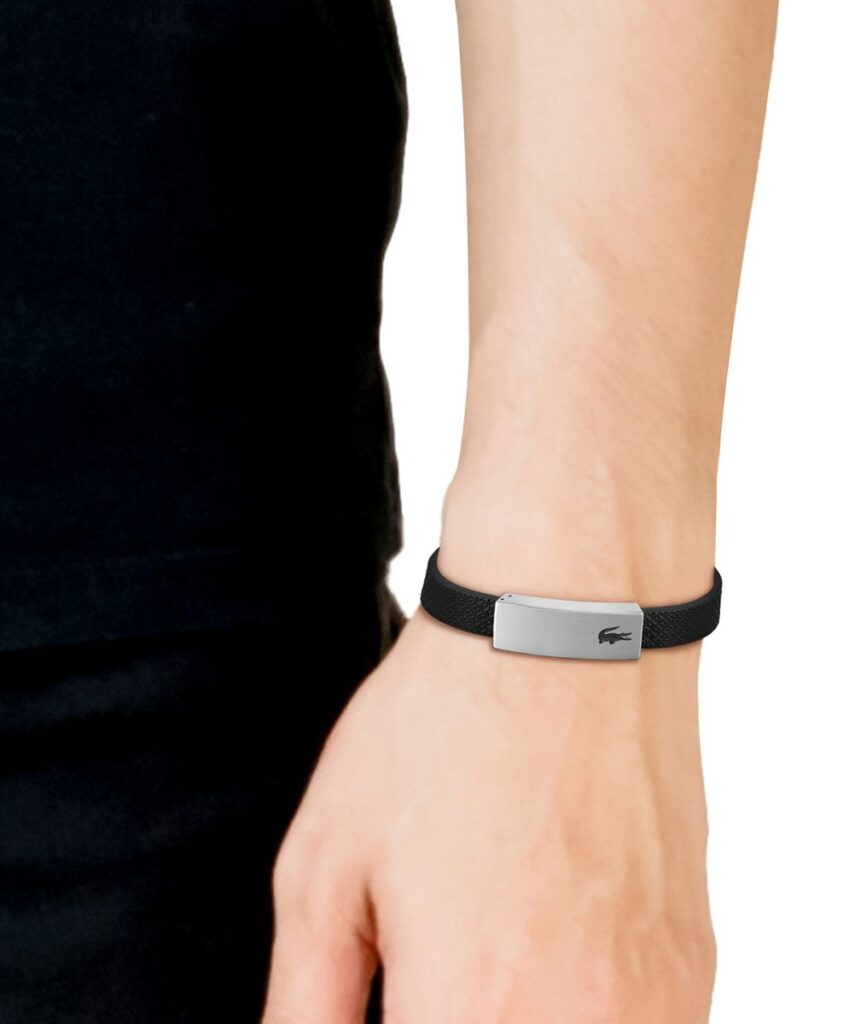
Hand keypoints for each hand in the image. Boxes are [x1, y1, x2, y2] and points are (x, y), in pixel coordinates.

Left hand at [260, 603, 715, 1022]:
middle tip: (433, 969)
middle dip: (454, 1010)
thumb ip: (305, 1008)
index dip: (397, 1019)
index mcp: (468, 1012)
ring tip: (490, 942)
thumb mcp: (324, 866)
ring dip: (517, 1015)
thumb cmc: (440, 729)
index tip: (400, 988)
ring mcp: (653, 1004)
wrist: (564, 632)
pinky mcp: (692, 966)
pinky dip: (580, 1011)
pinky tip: (548, 944)